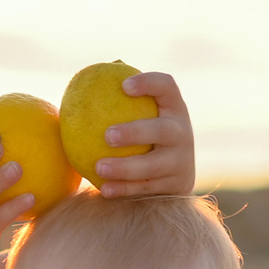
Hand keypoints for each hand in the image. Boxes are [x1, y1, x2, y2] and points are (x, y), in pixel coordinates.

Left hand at [91, 71, 194, 197]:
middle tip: (107, 135)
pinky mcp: (177, 186)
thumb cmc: (147, 135)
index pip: (167, 87)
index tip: (123, 86)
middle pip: (161, 130)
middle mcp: (182, 133)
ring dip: (126, 167)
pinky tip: (104, 189)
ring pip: (154, 165)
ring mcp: (182, 161)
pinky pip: (147, 188)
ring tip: (99, 167)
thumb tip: (85, 79)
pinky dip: (125, 189)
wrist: (176, 174)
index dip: (149, 83)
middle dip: (135, 132)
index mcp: (174, 108)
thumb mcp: (143, 114)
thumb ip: (120, 98)